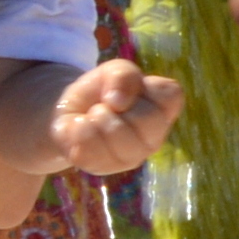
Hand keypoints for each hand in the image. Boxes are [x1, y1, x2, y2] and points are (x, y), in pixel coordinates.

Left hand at [50, 60, 184, 174]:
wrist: (69, 114)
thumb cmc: (101, 92)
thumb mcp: (113, 71)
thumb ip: (123, 75)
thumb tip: (118, 101)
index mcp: (162, 111)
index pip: (170, 96)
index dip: (143, 89)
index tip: (127, 92)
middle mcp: (154, 139)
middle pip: (144, 120)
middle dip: (116, 106)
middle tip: (104, 106)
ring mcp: (131, 158)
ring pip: (117, 137)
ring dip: (95, 119)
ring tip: (92, 118)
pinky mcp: (103, 168)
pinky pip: (89, 149)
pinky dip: (77, 131)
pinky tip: (80, 130)